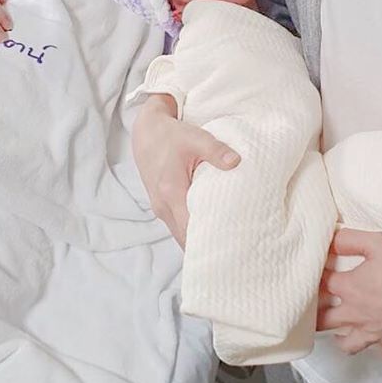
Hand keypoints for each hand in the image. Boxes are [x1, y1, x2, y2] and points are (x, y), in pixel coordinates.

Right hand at [132, 95, 238, 245]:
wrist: (146, 133)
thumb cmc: (170, 136)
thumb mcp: (196, 138)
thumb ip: (216, 150)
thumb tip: (235, 161)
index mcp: (171, 192)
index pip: (190, 230)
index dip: (209, 241)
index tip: (229, 247)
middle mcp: (163, 205)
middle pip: (185, 238)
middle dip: (207, 245)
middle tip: (234, 250)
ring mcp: (160, 208)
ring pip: (180, 234)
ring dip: (198, 239)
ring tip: (225, 243)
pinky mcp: (162, 206)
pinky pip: (177, 226)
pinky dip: (190, 231)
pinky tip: (209, 228)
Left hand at [317, 227, 381, 355]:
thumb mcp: (379, 243)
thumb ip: (350, 239)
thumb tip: (330, 240)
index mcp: (349, 289)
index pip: (320, 284)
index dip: (316, 276)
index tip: (315, 271)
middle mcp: (355, 315)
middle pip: (323, 321)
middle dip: (316, 313)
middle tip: (317, 305)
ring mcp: (373, 333)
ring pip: (347, 344)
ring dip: (341, 336)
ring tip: (342, 327)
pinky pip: (381, 352)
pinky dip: (379, 346)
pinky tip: (381, 337)